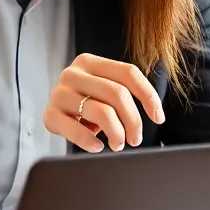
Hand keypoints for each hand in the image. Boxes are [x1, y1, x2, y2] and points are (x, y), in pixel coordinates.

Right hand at [43, 53, 164, 152]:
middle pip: (117, 93)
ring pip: (101, 111)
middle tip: (135, 138)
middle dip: (133, 120)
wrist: (55, 114)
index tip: (158, 117)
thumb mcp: (103, 91)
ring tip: (118, 143)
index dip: (148, 96)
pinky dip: (91, 142)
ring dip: (116, 133)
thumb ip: (123, 92)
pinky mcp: (50, 114)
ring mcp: (59, 93)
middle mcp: (73, 74)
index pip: (128, 72)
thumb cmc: (85, 102)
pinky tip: (97, 146)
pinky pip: (77, 131)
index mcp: (89, 62)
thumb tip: (156, 114)